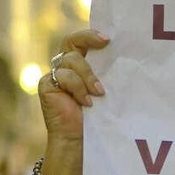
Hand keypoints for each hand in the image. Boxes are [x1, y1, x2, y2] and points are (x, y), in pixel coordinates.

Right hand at [38, 29, 109, 174]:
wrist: (79, 140)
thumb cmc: (97, 117)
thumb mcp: (104, 90)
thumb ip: (107, 73)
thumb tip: (127, 58)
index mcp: (79, 64)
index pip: (80, 40)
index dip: (91, 34)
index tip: (108, 38)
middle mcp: (65, 66)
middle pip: (71, 41)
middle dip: (88, 39)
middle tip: (105, 43)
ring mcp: (54, 75)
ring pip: (71, 59)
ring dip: (88, 75)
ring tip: (99, 92)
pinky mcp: (46, 85)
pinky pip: (63, 76)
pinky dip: (77, 87)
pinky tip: (86, 103)